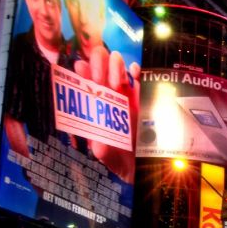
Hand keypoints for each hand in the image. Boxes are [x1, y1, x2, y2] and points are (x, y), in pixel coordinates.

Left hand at [74, 45, 140, 180]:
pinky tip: (135, 70)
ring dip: (117, 66)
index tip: (81, 67)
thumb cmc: (121, 160)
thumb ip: (103, 150)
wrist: (144, 167)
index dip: (83, 76)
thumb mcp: (110, 158)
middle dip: (99, 65)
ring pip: (120, 75)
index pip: (87, 89)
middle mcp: (110, 100)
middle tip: (99, 59)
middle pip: (102, 76)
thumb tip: (98, 145)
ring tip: (116, 63)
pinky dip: (139, 74)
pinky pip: (141, 83)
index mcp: (96, 109)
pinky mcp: (146, 101)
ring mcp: (128, 99)